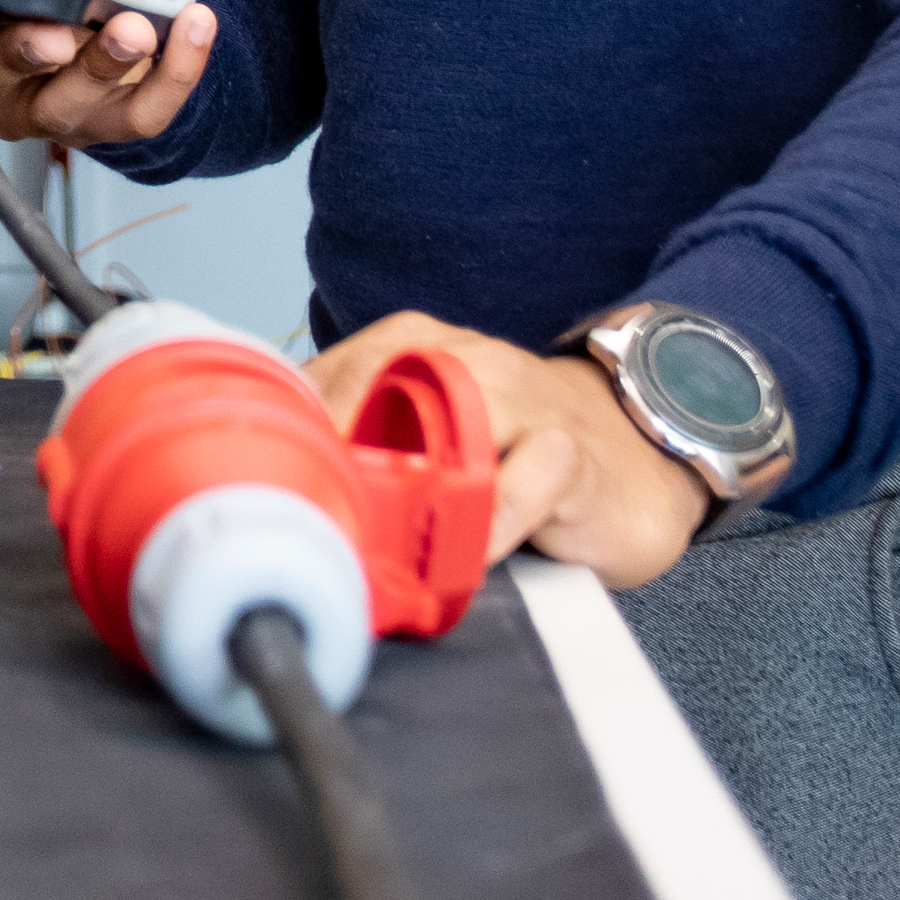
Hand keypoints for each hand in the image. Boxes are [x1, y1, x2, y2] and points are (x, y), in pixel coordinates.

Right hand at [0, 0, 215, 148]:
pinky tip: (193, 24)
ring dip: (103, 65)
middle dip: (22, 52)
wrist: (89, 45)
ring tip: (133, 30)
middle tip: (52, 33)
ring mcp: (45, 109)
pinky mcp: (108, 122)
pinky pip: (143, 113)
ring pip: (68, 104)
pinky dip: (176, 72)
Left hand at [310, 314, 714, 591]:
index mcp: (423, 348)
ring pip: (453, 419)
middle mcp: (468, 361)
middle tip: (306, 503)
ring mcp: (522, 402)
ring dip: (408, 479)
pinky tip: (464, 551)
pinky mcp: (568, 454)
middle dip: (337, 440)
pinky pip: (524, 481)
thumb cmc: (515, 450)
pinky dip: (490, 518)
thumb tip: (284, 491)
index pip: (339, 366)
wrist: (633, 460)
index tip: (266, 475)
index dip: (297, 421)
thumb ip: (367, 445)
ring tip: (371, 531)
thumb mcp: (434, 433)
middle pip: (383, 379)